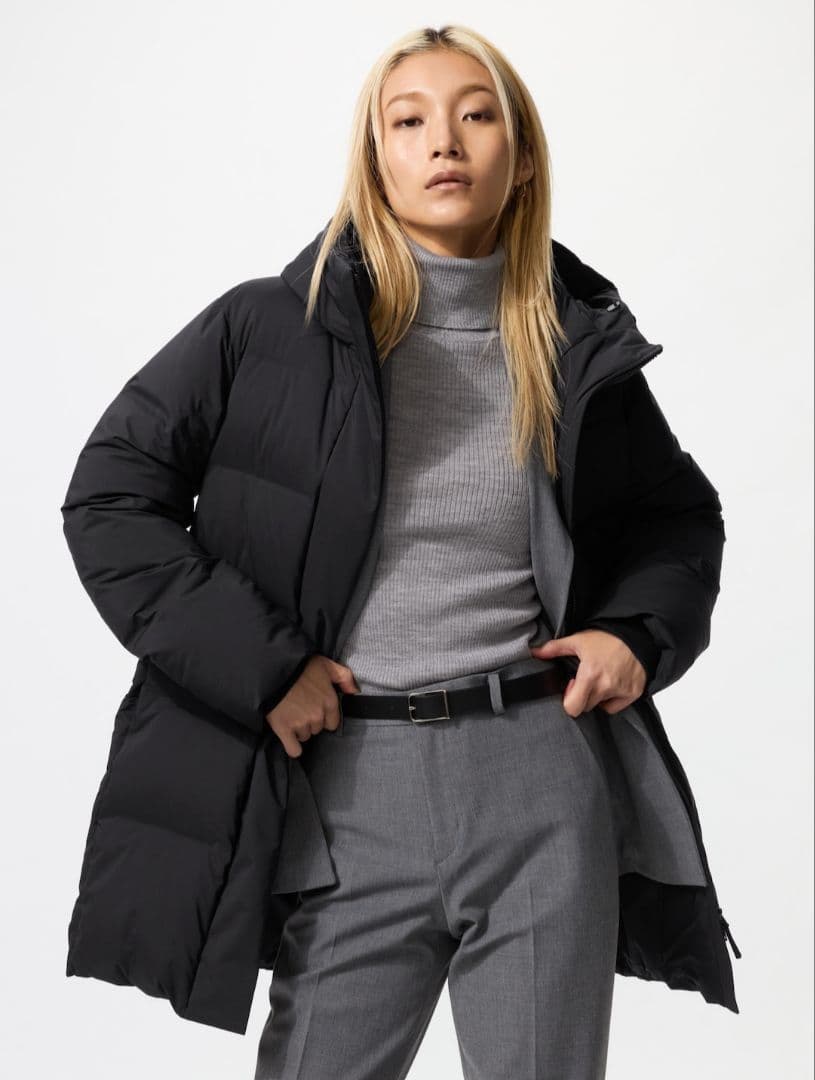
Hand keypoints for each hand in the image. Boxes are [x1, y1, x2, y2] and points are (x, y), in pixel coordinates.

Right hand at [265, 655, 359, 757]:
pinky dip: (292, 747)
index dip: (324, 717)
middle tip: (300, 708)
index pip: (332, 723)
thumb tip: (354, 692)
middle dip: (311, 721)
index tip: (315, 709)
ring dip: (299, 729)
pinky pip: (293, 749)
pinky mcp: (284, 729)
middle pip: (318, 729)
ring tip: (290, 715)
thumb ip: (345, 677)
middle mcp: (317, 715)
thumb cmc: (300, 666)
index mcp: (329, 701)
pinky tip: (290, 739)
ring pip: (305, 736)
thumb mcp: (326, 664)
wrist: (273, 670)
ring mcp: (301, 723)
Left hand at [530, 629, 646, 716]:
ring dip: (596, 698)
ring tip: (600, 679)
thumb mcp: (579, 640)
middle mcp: (606, 686)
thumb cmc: (608, 638)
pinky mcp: (633, 693)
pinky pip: (616, 707)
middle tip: (586, 680)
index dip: (569, 699)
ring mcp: (621, 691)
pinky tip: (612, 684)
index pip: (573, 708)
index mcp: (590, 675)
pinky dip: (612, 700)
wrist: (637, 635)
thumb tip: (535, 652)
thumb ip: (555, 648)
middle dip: (582, 696)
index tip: (572, 685)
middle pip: (586, 706)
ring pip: (600, 706)